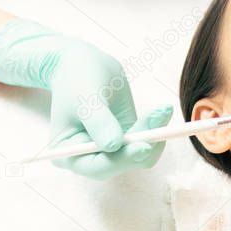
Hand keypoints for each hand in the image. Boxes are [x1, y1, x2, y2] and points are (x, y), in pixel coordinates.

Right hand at [0, 19, 172, 178]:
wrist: (84, 64)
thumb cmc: (77, 79)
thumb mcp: (84, 97)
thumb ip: (98, 122)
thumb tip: (113, 145)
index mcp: (68, 154)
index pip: (96, 166)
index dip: (121, 159)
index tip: (143, 146)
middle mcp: (88, 158)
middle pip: (121, 164)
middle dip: (143, 143)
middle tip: (160, 117)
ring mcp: (109, 150)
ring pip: (138, 155)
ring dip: (154, 134)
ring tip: (163, 109)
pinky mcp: (125, 139)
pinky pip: (146, 142)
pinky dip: (156, 128)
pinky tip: (163, 111)